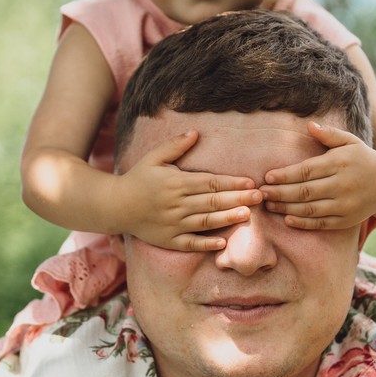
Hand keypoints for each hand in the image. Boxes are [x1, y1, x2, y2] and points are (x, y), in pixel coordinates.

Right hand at [116, 129, 262, 249]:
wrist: (115, 206)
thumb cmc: (138, 179)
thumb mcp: (153, 158)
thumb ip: (175, 146)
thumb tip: (196, 132)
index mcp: (176, 183)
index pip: (210, 182)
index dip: (231, 182)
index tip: (250, 182)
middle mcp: (177, 204)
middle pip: (213, 201)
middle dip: (238, 198)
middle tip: (260, 197)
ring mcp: (173, 224)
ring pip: (206, 222)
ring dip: (228, 219)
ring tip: (247, 215)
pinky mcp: (169, 240)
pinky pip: (191, 243)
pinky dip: (207, 244)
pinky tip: (223, 243)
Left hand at [259, 121, 375, 229]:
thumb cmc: (363, 158)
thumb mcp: (350, 141)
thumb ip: (329, 134)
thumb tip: (308, 125)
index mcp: (341, 163)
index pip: (307, 170)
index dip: (285, 175)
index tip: (267, 176)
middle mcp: (343, 185)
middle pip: (305, 191)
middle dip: (280, 193)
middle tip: (260, 193)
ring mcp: (346, 205)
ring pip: (310, 209)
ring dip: (286, 208)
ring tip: (269, 205)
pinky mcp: (347, 220)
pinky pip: (321, 223)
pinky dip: (303, 223)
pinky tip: (288, 219)